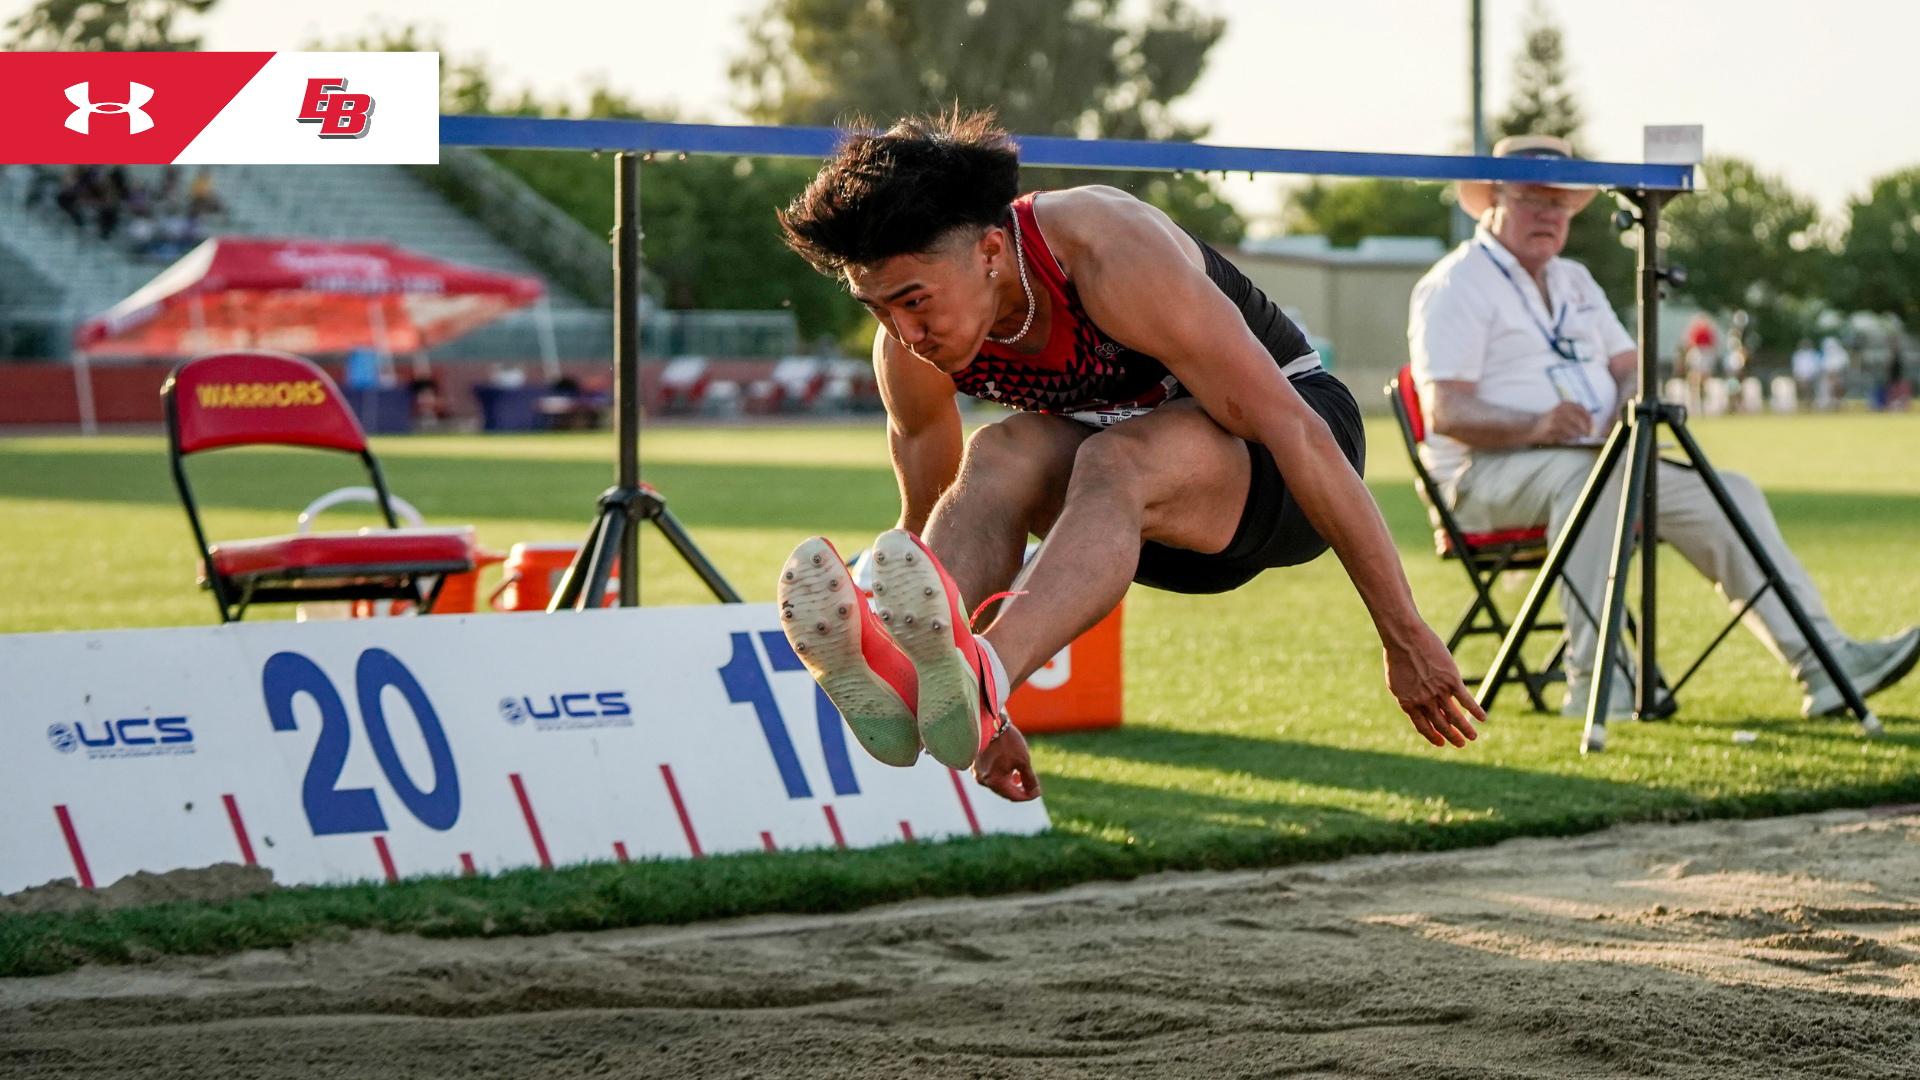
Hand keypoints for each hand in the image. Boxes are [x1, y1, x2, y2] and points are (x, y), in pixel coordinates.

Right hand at [973, 723, 1041, 800]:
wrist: (988, 722)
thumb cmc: (1007, 741)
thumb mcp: (1023, 760)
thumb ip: (1030, 779)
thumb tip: (1035, 793)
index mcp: (995, 782)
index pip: (1014, 797)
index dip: (1027, 796)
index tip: (1037, 791)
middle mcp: (983, 781)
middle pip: (1004, 792)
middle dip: (1018, 789)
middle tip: (1030, 783)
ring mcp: (976, 773)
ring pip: (996, 784)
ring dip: (1009, 782)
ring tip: (1019, 774)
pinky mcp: (974, 765)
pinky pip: (990, 775)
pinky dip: (1000, 775)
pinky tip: (1008, 766)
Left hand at [1384, 625, 1485, 747]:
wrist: (1405, 638)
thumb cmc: (1398, 656)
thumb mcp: (1397, 682)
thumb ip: (1408, 696)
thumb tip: (1415, 705)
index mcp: (1408, 703)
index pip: (1423, 727)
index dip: (1433, 737)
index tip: (1441, 743)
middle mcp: (1424, 701)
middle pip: (1441, 725)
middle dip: (1452, 737)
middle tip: (1460, 744)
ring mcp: (1438, 692)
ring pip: (1455, 717)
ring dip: (1465, 729)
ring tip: (1472, 737)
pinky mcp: (1451, 681)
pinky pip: (1466, 700)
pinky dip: (1475, 710)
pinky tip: (1483, 718)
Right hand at [1528, 401, 1594, 444]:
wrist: (1533, 426)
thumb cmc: (1551, 420)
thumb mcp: (1561, 411)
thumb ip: (1574, 412)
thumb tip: (1589, 421)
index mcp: (1562, 405)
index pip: (1579, 407)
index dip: (1587, 415)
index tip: (1591, 422)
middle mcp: (1558, 411)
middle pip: (1577, 419)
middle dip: (1585, 426)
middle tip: (1588, 432)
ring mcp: (1553, 421)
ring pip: (1571, 429)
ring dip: (1578, 433)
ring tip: (1580, 436)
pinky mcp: (1550, 431)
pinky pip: (1564, 435)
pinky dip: (1569, 438)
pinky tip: (1571, 438)